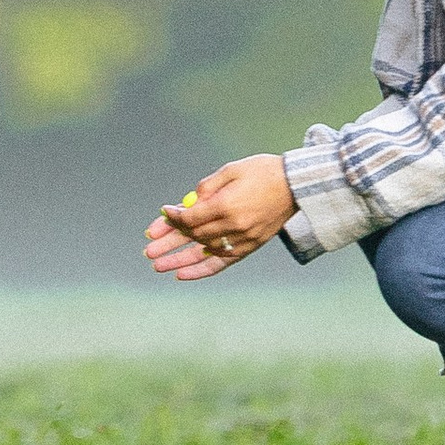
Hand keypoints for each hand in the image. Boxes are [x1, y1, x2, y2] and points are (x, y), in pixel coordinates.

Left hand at [143, 154, 294, 279]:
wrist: (295, 186)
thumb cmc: (262, 172)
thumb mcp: (231, 169)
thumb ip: (208, 186)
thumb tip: (188, 202)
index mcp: (228, 205)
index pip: (192, 218)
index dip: (174, 218)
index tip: (163, 215)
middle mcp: (235, 226)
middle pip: (194, 237)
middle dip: (170, 242)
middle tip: (148, 250)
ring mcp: (243, 239)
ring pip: (204, 253)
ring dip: (179, 259)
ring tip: (157, 266)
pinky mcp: (250, 247)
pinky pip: (222, 262)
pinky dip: (202, 270)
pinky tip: (182, 275)